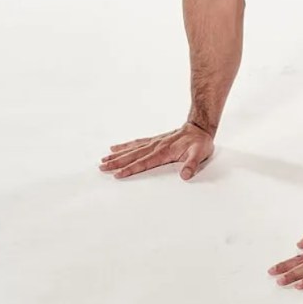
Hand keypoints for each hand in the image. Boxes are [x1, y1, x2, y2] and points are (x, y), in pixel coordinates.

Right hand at [98, 122, 213, 179]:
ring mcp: (154, 142)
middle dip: (117, 162)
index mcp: (164, 152)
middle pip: (133, 156)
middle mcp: (156, 146)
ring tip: (104, 159)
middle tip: (102, 168)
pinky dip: (126, 146)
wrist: (200, 127)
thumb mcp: (199, 154)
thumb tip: (185, 175)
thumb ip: (192, 165)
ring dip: (118, 155)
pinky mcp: (155, 140)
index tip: (118, 174)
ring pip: (132, 149)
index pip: (144, 163)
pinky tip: (116, 148)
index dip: (131, 169)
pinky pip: (137, 143)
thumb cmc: (200, 142)